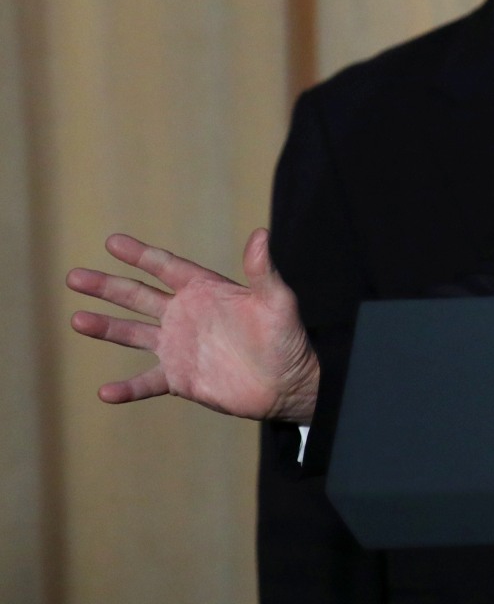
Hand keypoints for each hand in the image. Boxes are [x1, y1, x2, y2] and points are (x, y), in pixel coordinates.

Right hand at [67, 228, 320, 423]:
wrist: (288, 383)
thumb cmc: (287, 337)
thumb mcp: (277, 301)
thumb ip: (262, 271)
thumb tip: (260, 234)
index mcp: (205, 290)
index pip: (167, 267)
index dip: (140, 255)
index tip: (112, 242)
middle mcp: (185, 315)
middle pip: (138, 296)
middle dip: (107, 286)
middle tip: (74, 276)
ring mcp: (178, 346)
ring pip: (133, 334)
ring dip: (106, 328)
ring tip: (77, 320)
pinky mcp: (179, 378)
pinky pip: (146, 382)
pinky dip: (126, 388)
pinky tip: (104, 392)